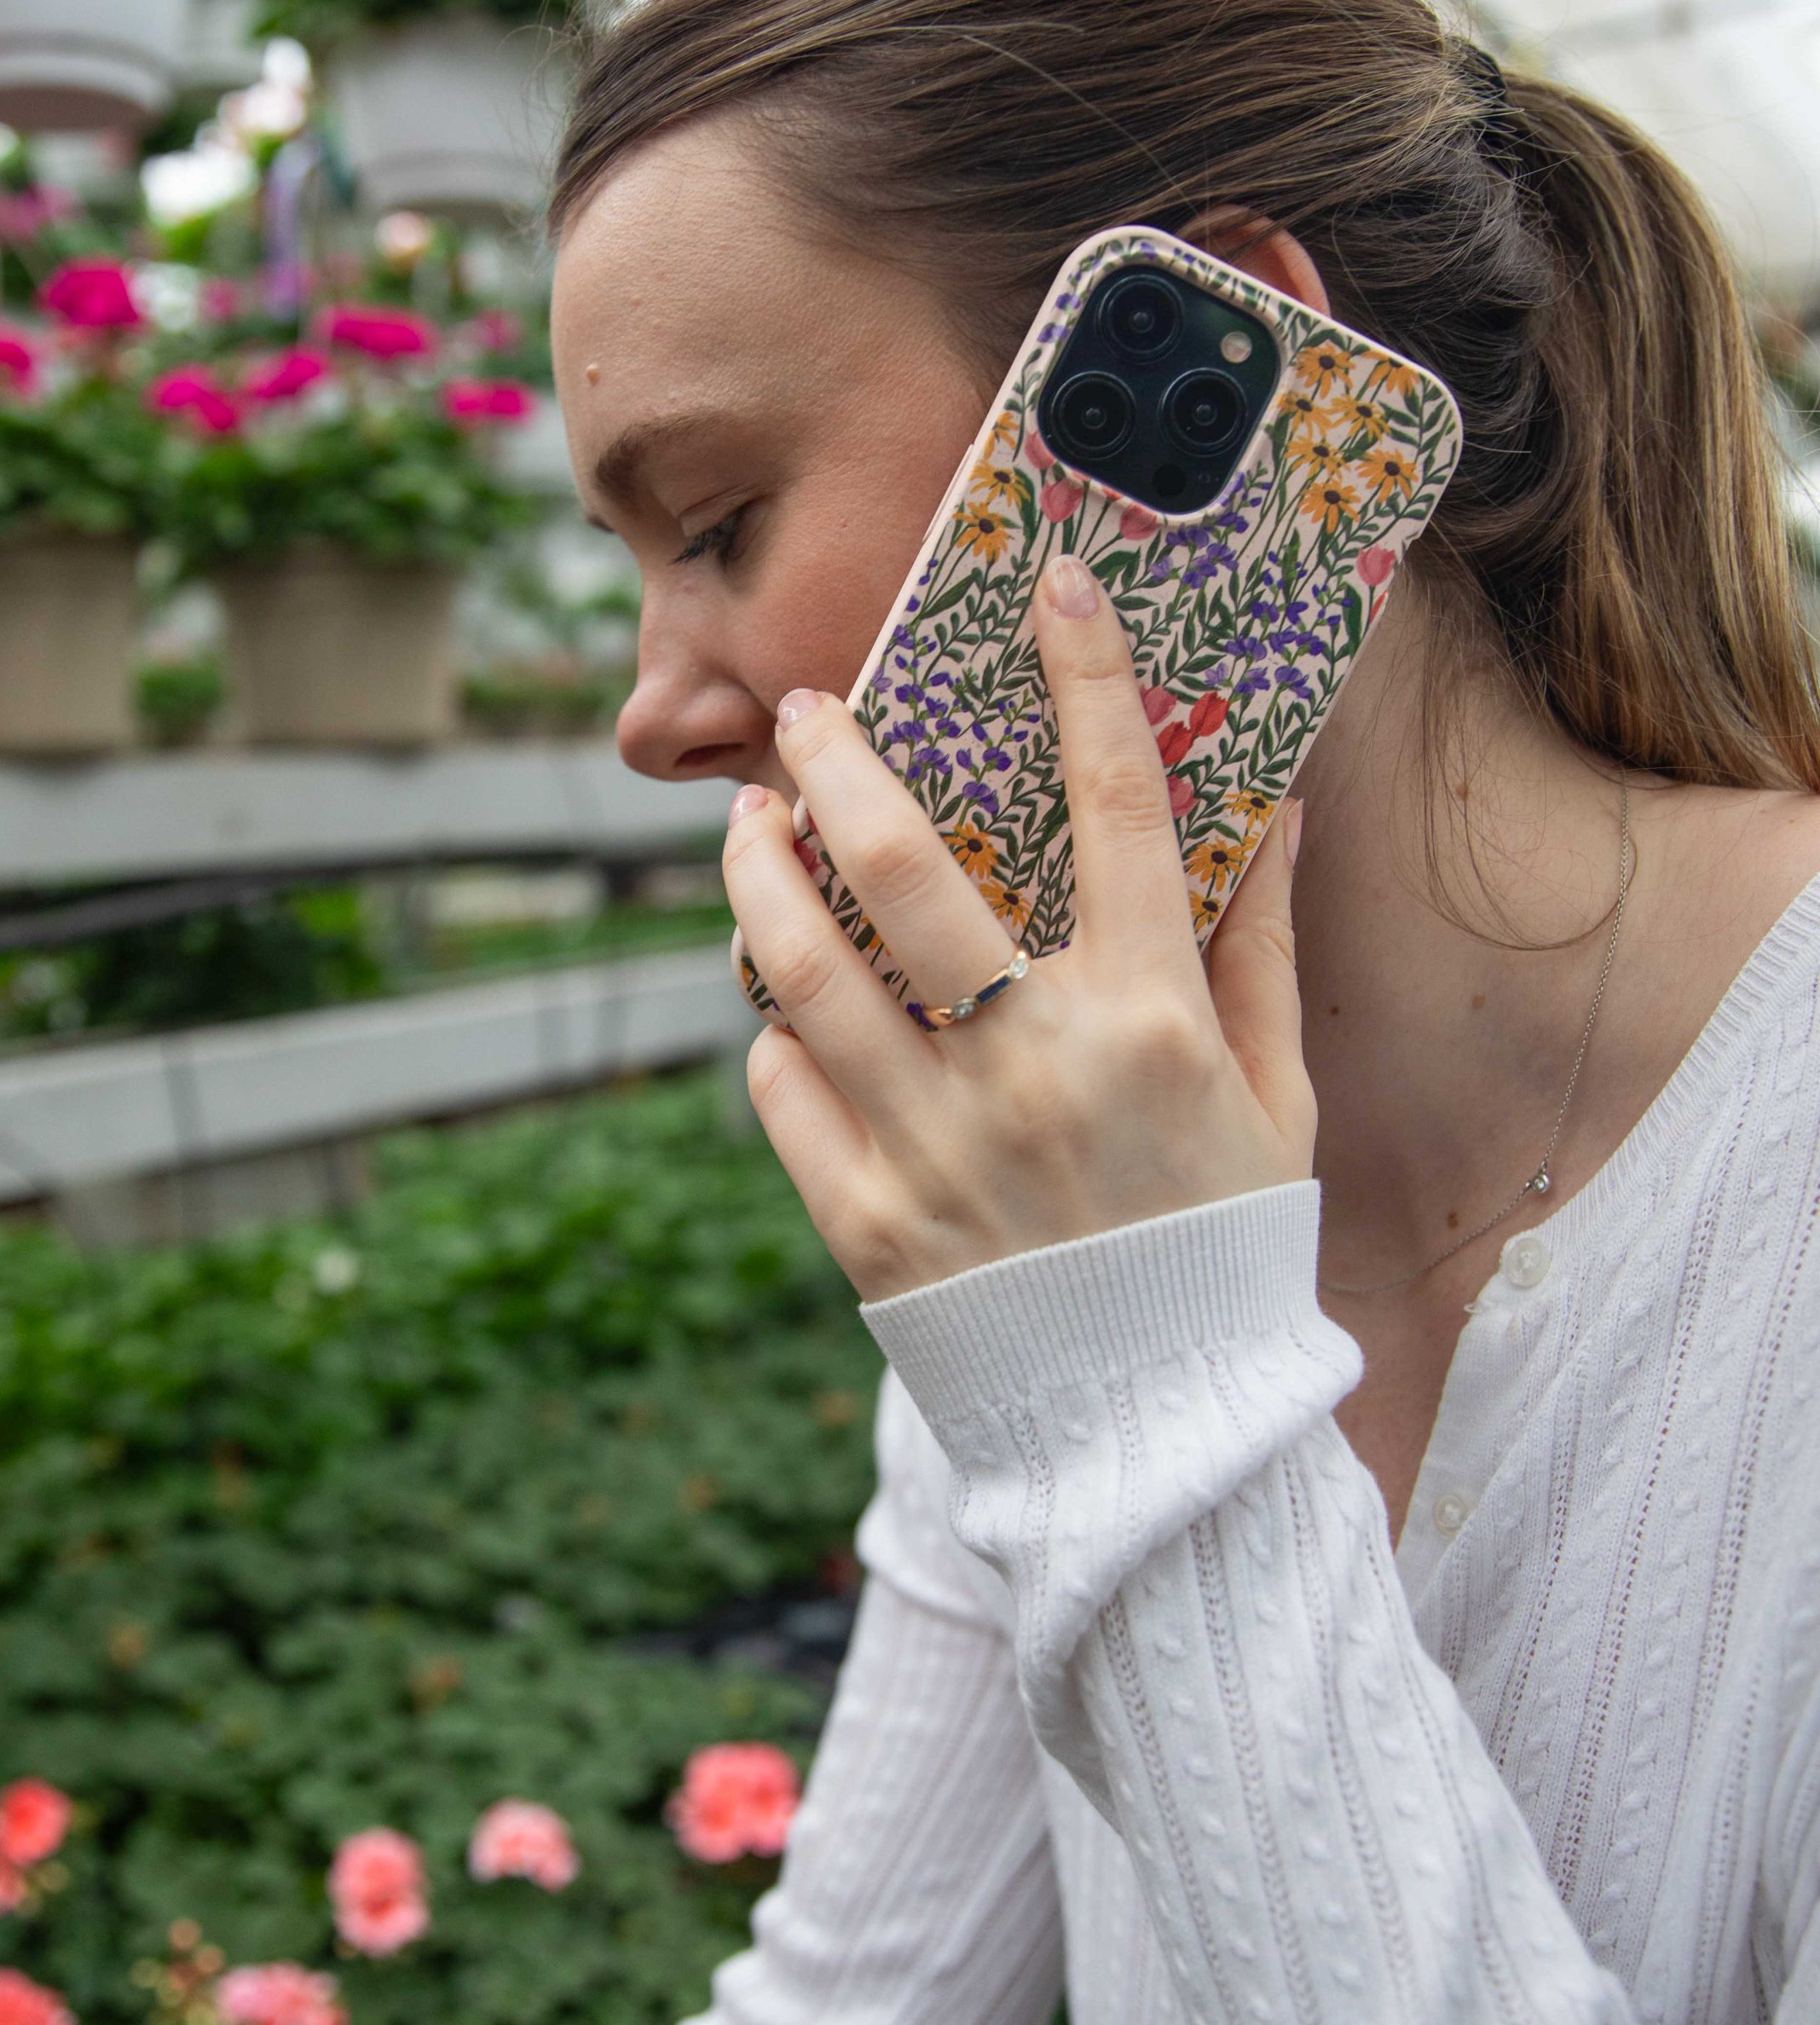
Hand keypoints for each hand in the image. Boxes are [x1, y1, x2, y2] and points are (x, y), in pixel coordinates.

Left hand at [722, 552, 1316, 1302]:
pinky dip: (771, 1027)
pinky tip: (781, 998)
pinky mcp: (864, 1224)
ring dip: (758, 875)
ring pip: (801, 969)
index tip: (1053, 585)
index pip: (1122, 810)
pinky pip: (779, 1086)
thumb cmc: (1221, 1250)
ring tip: (747, 828)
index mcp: (1155, 1026)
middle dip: (842, 764)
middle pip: (906, 871)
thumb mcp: (1277, 1101)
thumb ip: (1264, 951)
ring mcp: (937, 1149)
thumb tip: (1273, 810)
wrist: (1154, 1439)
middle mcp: (1037, 1072)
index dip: (1088, 678)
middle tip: (808, 714)